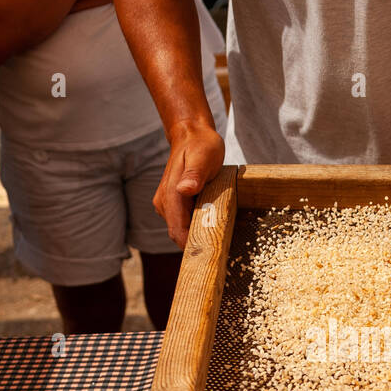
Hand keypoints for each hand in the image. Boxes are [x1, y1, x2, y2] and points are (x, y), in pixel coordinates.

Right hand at [154, 121, 223, 247]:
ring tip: (225, 233)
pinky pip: (186, 223)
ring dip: (201, 235)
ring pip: (183, 231)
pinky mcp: (175, 206)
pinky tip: (217, 222)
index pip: (178, 233)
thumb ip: (194, 174)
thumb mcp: (203, 156)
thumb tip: (185, 190)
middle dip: (200, 244)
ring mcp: (167, 206)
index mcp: (171, 196)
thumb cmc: (200, 145)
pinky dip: (200, 225)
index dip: (194, 248)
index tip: (214, 255)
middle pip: (180, 236)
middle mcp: (164, 204)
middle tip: (226, 247)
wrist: (191, 136)